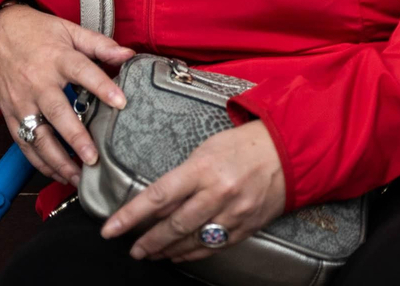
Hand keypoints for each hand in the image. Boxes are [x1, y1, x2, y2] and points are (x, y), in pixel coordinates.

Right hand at [0, 2, 133, 185]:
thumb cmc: (36, 32)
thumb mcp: (69, 30)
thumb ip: (99, 44)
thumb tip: (128, 54)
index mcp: (57, 59)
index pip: (83, 72)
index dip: (103, 87)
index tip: (121, 103)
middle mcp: (38, 83)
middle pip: (58, 113)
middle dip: (76, 138)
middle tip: (93, 158)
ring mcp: (22, 101)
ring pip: (38, 136)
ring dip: (57, 159)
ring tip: (77, 176)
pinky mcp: (10, 114)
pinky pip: (23, 142)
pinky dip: (38, 161)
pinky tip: (57, 173)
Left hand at [102, 120, 286, 263]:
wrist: (289, 151)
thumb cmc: (245, 145)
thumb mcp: (207, 150)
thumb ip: (183, 176)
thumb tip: (157, 203)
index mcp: (204, 168)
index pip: (158, 196)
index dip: (130, 216)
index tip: (110, 229)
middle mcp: (218, 193)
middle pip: (173, 225)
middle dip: (147, 241)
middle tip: (133, 249)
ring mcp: (233, 213)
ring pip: (192, 241)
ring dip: (166, 250)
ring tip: (150, 254)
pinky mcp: (246, 226)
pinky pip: (213, 247)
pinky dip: (192, 253)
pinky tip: (178, 254)